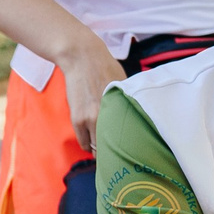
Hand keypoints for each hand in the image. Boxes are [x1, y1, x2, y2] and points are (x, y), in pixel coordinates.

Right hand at [57, 35, 127, 151]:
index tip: (130, 152)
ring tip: (104, 152)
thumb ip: (127, 102)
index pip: (127, 138)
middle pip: (112, 146)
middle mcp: (106, 116)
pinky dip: (87, 144)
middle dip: (114, 152)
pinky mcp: (77, 118)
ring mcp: (89, 119)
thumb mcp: (123, 84)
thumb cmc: (105, 68)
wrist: (82, 58)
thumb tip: (135, 115)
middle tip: (117, 156)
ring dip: (99, 149)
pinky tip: (91, 144)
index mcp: (121, 108)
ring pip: (96, 146)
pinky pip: (83, 141)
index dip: (128, 147)